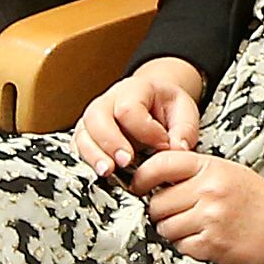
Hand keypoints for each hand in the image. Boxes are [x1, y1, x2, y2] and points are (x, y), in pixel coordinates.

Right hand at [77, 57, 205, 173]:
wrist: (153, 104)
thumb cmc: (166, 106)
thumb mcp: (185, 110)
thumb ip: (185, 130)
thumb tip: (178, 150)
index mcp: (133, 89)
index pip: (129, 108)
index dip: (145, 131)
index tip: (162, 144)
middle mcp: (107, 102)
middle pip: (96, 117)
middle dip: (110, 142)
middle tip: (126, 161)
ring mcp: (93, 120)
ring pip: (82, 134)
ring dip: (94, 155)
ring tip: (108, 172)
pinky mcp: (87, 137)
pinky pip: (78, 148)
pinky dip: (86, 162)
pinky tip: (98, 174)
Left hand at [127, 145, 263, 263]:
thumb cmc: (253, 196)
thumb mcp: (223, 170)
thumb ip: (189, 171)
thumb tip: (148, 180)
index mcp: (209, 167)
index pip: (159, 165)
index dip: (141, 178)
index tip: (139, 187)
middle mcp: (209, 191)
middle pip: (156, 203)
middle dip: (161, 210)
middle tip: (176, 211)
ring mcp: (210, 219)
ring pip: (165, 228)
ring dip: (172, 229)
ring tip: (192, 225)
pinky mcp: (212, 244)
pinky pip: (180, 246)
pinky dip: (186, 244)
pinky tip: (203, 237)